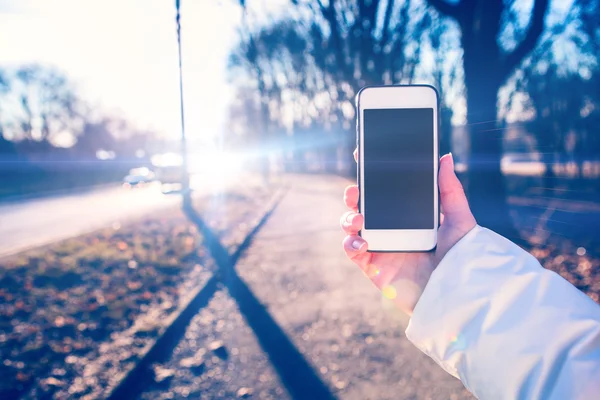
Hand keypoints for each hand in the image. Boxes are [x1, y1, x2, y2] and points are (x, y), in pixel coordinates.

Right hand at [341, 150, 475, 314]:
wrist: (458, 296)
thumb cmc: (462, 260)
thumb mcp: (460, 220)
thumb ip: (450, 190)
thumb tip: (444, 158)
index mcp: (407, 214)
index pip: (384, 190)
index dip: (370, 174)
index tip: (363, 156)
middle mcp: (390, 228)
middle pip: (362, 205)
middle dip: (353, 194)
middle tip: (355, 190)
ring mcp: (379, 247)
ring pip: (351, 225)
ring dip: (348, 217)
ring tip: (359, 218)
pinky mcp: (373, 267)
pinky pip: (352, 251)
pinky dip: (350, 244)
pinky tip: (361, 242)